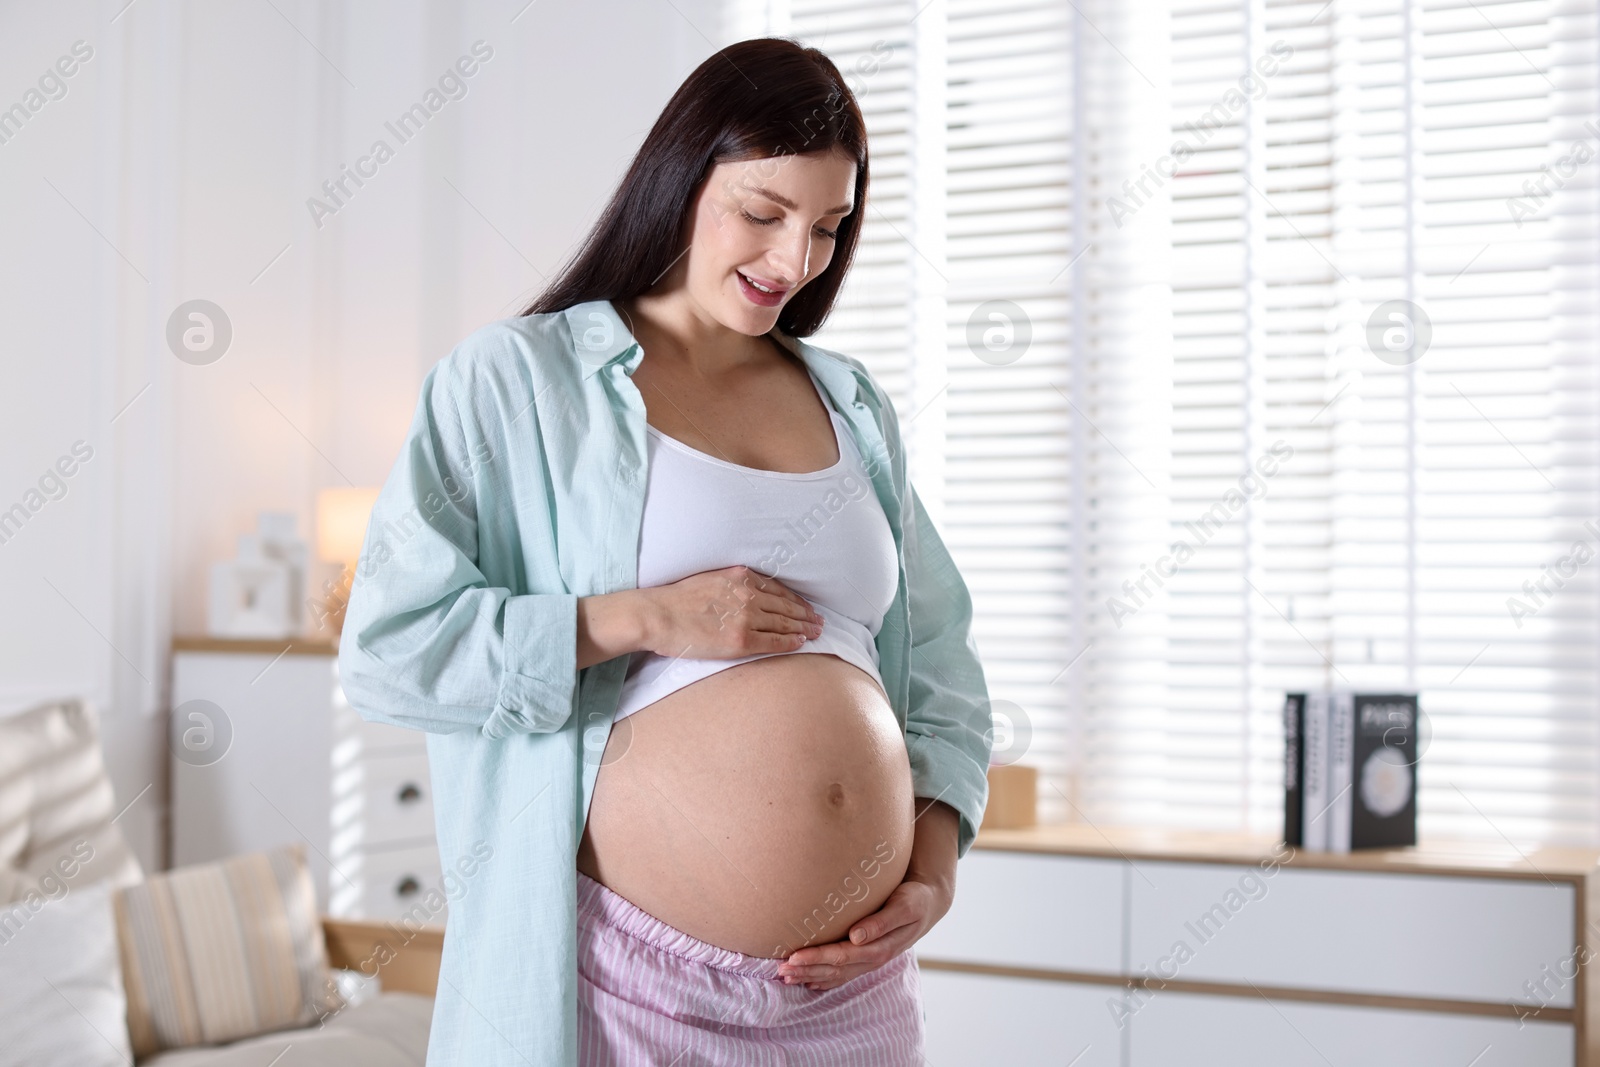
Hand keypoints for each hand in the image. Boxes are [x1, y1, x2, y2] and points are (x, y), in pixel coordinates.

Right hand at [641, 565, 822, 659]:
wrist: (658, 615)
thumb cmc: (677, 599)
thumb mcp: (710, 578)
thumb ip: (732, 582)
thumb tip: (748, 590)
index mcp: (740, 577)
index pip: (778, 588)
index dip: (796, 599)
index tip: (807, 606)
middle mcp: (747, 595)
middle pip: (786, 606)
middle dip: (806, 614)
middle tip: (820, 622)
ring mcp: (745, 618)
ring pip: (783, 623)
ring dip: (803, 628)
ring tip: (816, 633)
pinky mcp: (739, 641)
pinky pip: (772, 641)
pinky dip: (789, 642)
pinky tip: (800, 643)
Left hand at [776, 872, 953, 990]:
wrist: (928, 903)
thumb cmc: (915, 899)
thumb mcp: (904, 906)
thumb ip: (881, 921)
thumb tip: (855, 936)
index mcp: (881, 947)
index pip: (842, 957)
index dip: (816, 958)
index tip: (793, 957)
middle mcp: (873, 958)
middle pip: (834, 970)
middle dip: (807, 971)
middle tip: (780, 970)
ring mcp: (870, 960)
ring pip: (836, 975)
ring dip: (810, 977)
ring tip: (786, 976)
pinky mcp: (867, 957)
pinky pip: (843, 974)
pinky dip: (824, 980)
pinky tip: (809, 982)